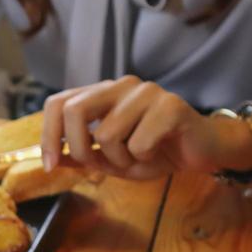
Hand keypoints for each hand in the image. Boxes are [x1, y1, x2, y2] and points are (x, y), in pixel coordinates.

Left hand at [41, 76, 251, 179]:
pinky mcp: (170, 106)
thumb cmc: (157, 152)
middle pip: (75, 110)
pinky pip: (138, 143)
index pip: (59, 102)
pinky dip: (144, 158)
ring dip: (119, 160)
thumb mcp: (112, 160)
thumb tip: (52, 161)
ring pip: (106, 134)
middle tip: (97, 166)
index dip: (48, 135)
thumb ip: (82, 156)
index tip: (50, 166)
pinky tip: (159, 152)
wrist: (202, 151)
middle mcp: (121, 85)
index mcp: (103, 94)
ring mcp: (146, 92)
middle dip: (78, 148)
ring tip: (138, 158)